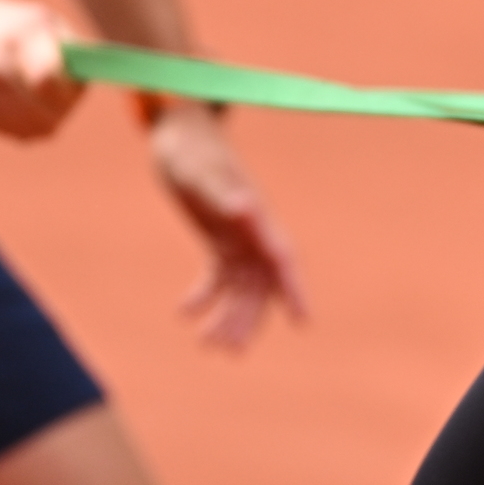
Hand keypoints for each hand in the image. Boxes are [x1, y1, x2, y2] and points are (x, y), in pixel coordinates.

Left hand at [147, 102, 307, 349]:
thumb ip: (223, 190)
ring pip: (242, 288)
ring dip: (228, 315)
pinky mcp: (219, 241)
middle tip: (230, 350)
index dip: (294, 289)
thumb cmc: (191, 148)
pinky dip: (204, 297)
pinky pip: (218, 278)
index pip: (282, 257)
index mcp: (257, 215)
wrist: (180, 134)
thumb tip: (247, 207)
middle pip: (262, 283)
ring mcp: (238, 238)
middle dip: (250, 318)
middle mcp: (253, 231)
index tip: (303, 321)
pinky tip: (183, 313)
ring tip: (207, 344)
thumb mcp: (201, 170)